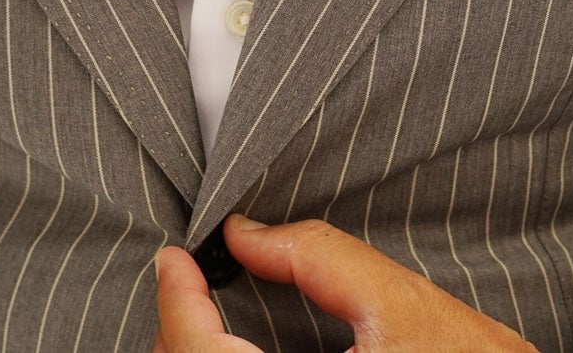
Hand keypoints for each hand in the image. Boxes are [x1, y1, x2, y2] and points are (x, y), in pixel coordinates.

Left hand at [152, 215, 537, 351]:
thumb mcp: (398, 302)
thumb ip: (316, 257)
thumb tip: (246, 232)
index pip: (201, 350)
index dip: (177, 298)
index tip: (174, 260)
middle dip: (180, 326)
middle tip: (188, 280)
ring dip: (199, 352)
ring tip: (206, 314)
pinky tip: (239, 348)